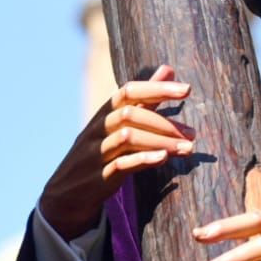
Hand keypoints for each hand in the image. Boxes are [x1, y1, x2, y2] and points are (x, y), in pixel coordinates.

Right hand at [38, 65, 193, 239]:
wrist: (67, 192)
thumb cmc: (101, 150)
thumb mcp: (119, 122)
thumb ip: (145, 98)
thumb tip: (168, 68)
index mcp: (104, 112)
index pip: (128, 90)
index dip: (157, 88)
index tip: (187, 89)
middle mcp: (97, 129)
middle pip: (129, 114)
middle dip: (164, 123)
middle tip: (193, 133)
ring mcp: (95, 153)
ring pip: (127, 138)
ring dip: (161, 142)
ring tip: (188, 148)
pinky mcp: (98, 177)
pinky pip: (119, 165)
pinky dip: (142, 160)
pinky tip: (162, 159)